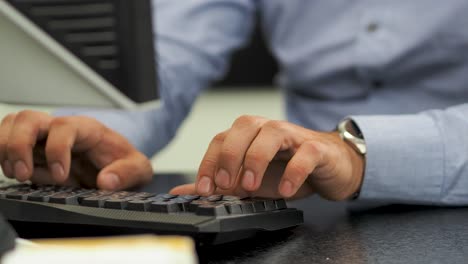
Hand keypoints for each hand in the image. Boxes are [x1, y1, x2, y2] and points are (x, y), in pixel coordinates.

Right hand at [0, 110, 152, 189]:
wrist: (116, 163)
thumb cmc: (123, 161)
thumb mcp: (139, 168)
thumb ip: (128, 172)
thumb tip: (107, 181)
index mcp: (88, 129)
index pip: (64, 127)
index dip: (57, 149)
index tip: (60, 175)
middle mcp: (62, 129)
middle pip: (29, 119)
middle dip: (19, 145)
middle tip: (23, 174)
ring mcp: (45, 139)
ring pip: (12, 126)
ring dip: (5, 149)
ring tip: (16, 174)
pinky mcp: (34, 151)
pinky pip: (8, 143)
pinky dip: (4, 156)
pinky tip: (14, 173)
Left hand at [172, 115, 363, 200]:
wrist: (329, 167)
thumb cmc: (287, 168)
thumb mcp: (248, 180)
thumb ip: (219, 184)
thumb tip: (184, 191)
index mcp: (248, 135)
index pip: (221, 139)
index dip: (209, 162)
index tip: (204, 188)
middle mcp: (268, 129)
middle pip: (243, 127)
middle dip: (230, 156)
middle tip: (225, 184)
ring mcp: (293, 136)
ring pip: (272, 134)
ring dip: (256, 158)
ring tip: (251, 185)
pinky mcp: (316, 148)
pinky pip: (305, 153)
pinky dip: (294, 171)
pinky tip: (286, 190)